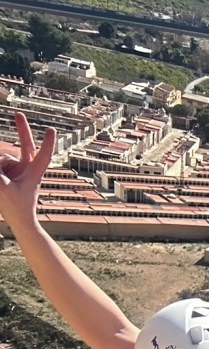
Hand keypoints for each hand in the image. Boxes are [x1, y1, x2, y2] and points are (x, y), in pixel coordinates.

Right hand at [0, 112, 54, 227]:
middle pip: (26, 145)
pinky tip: (3, 181)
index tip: (51, 129)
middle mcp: (28, 169)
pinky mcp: (10, 173)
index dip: (47, 142)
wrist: (19, 221)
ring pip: (3, 159)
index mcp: (34, 173)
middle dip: (22, 129)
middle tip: (18, 113)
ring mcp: (19, 170)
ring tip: (5, 184)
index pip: (43, 155)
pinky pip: (0, 164)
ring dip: (0, 169)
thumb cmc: (17, 208)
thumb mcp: (3, 189)